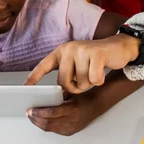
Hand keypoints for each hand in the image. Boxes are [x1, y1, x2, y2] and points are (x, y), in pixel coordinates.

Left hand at [25, 35, 139, 93]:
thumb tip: (59, 96)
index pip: (44, 65)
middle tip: (83, 80)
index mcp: (61, 51)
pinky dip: (99, 80)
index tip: (25, 88)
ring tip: (94, 71)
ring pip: (80, 83)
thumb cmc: (95, 60)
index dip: (34, 77)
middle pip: (63, 82)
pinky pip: (94, 79)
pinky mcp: (96, 53)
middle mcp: (69, 48)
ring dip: (89, 83)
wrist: (118, 47)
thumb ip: (66, 75)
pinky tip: (102, 70)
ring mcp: (82, 50)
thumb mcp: (77, 65)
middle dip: (74, 88)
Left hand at [27, 92, 95, 135]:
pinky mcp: (69, 132)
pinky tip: (40, 121)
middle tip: (28, 113)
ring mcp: (71, 128)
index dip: (39, 112)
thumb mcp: (70, 93)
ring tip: (31, 117)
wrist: (95, 106)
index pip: (52, 113)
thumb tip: (41, 98)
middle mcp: (72, 121)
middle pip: (49, 123)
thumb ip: (57, 97)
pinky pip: (54, 130)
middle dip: (36, 119)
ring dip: (38, 123)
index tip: (31, 109)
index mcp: (72, 109)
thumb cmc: (82, 97)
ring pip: (50, 128)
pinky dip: (45, 125)